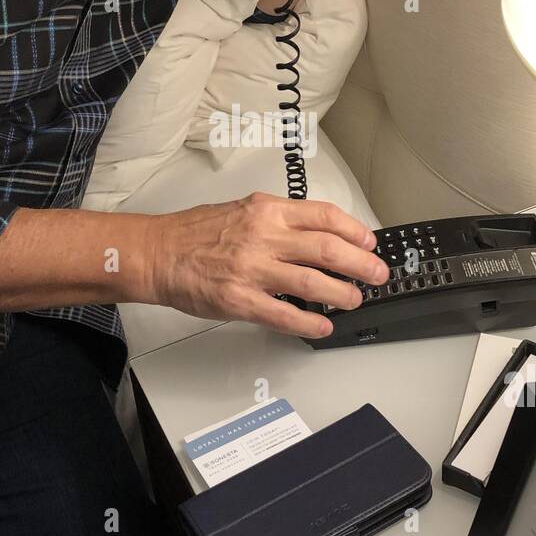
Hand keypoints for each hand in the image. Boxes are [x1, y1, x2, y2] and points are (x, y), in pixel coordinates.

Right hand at [141, 191, 389, 338]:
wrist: (157, 253)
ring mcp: (253, 269)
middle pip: (328, 249)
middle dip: (361, 264)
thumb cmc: (195, 233)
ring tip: (354, 300)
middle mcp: (264, 236)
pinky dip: (309, 322)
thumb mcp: (242, 209)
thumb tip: (316, 233)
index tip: (370, 243)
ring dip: (342, 294)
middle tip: (377, 275)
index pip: (324, 216)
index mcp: (267, 211)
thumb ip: (278, 220)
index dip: (355, 232)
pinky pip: (284, 314)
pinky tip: (322, 326)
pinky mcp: (240, 300)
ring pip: (313, 283)